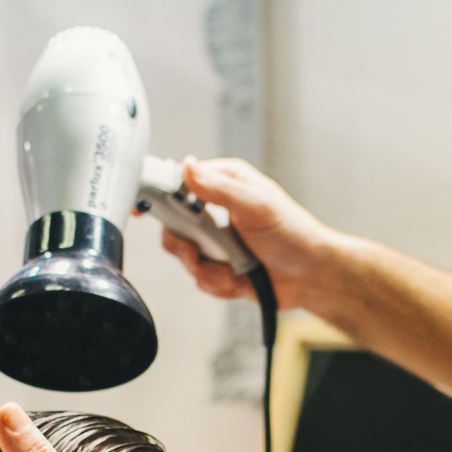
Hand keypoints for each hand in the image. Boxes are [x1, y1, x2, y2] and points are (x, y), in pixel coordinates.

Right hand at [161, 157, 333, 309]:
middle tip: (201, 251)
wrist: (311, 276)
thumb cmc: (293, 233)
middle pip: (172, 226)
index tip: (141, 207)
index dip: (155, 194)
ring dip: (207, 270)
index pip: (177, 182)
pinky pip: (200, 280)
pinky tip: (238, 281)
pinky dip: (218, 285)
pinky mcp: (218, 268)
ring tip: (232, 271)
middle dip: (186, 247)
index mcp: (222, 185)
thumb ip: (218, 187)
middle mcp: (214, 211)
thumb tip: (188, 167)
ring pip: (184, 258)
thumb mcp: (256, 204)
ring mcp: (215, 242)